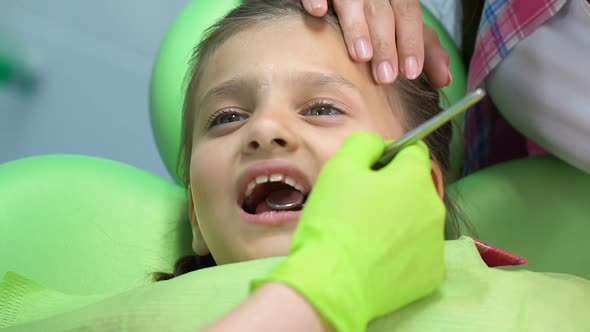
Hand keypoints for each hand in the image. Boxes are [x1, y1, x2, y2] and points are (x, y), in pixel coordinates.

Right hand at [252, 132, 445, 331]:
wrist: (333, 283)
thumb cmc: (334, 221)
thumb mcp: (340, 167)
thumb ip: (364, 144)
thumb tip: (380, 147)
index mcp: (415, 178)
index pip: (413, 151)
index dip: (388, 158)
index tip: (366, 173)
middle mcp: (435, 208)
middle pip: (416, 188)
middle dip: (394, 191)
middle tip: (360, 207)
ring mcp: (436, 245)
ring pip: (417, 221)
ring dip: (398, 221)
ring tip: (365, 237)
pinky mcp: (430, 275)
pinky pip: (417, 253)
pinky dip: (401, 253)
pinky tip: (376, 260)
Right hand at [302, 0, 450, 86]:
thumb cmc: (376, 12)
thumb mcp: (403, 25)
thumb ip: (423, 47)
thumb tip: (445, 79)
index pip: (409, 14)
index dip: (411, 42)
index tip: (410, 72)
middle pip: (382, 12)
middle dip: (385, 44)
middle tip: (385, 76)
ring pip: (352, 1)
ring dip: (356, 27)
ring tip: (360, 56)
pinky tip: (318, 12)